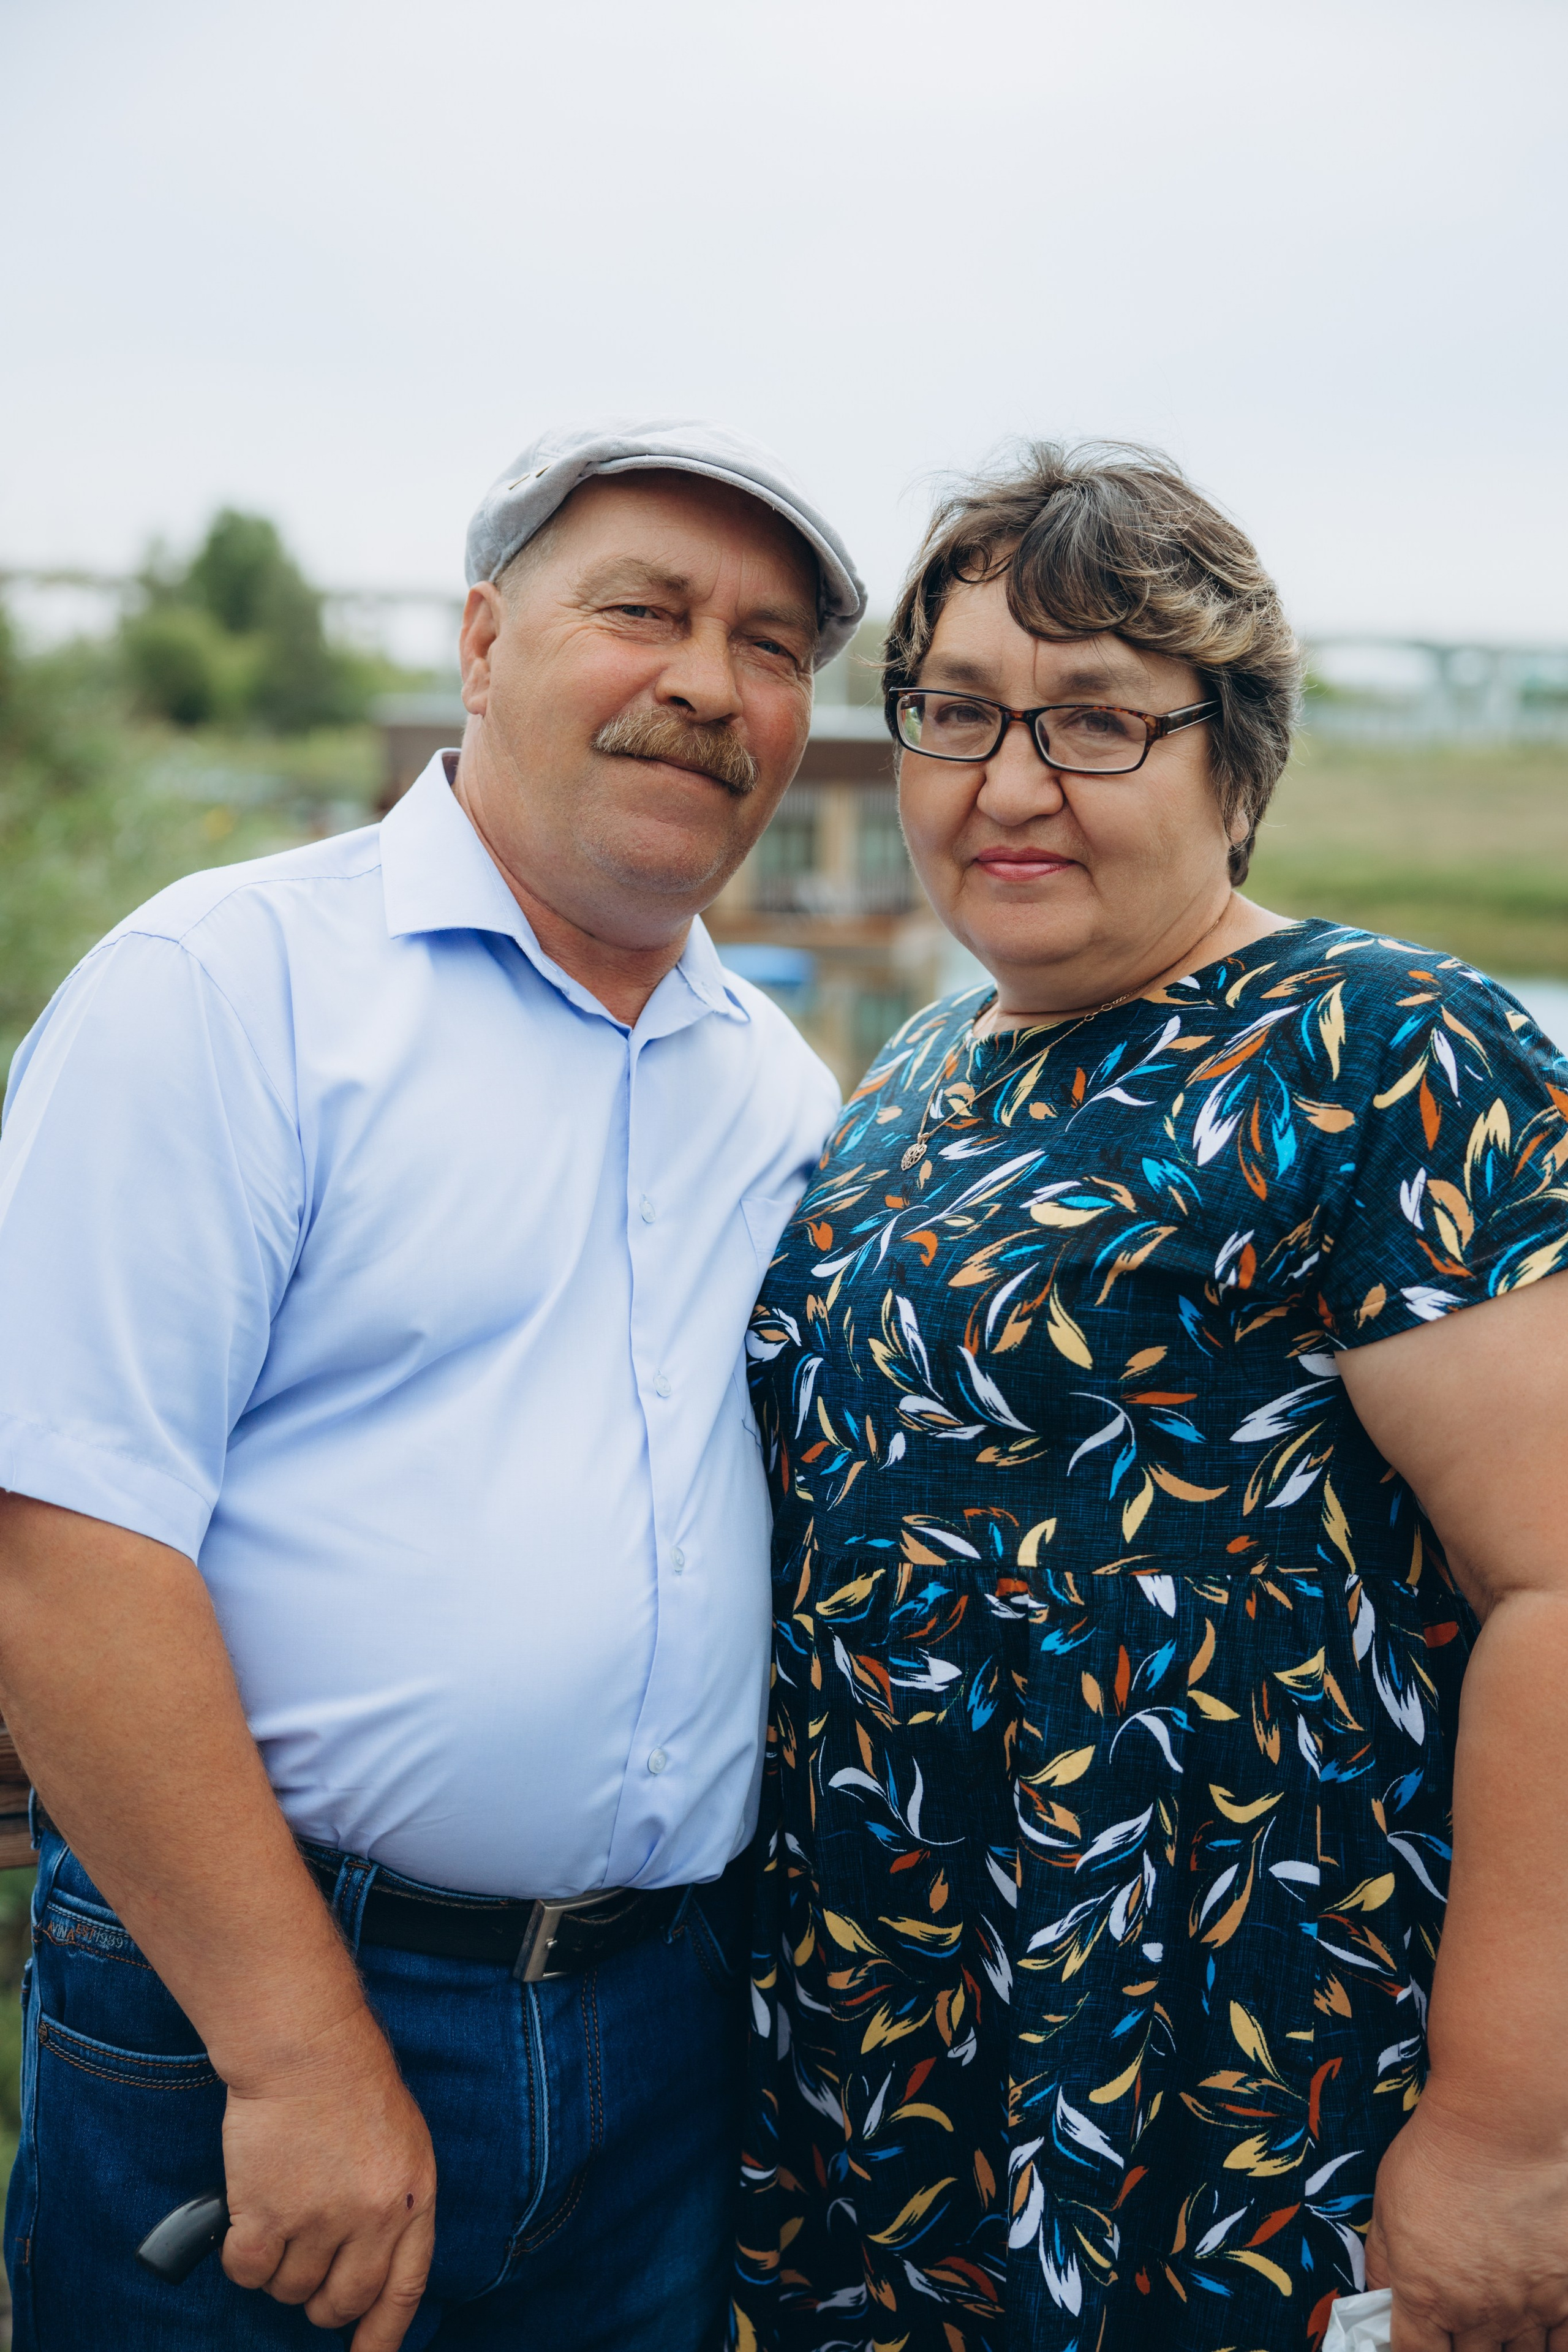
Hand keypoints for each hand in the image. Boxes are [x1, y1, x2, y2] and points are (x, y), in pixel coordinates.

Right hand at [219, 2009, 435, 2349]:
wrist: (306, 2045)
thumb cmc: (350, 2082)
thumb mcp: (401, 2141)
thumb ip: (392, 2203)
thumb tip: (371, 2261)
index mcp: (412, 2197)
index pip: (403, 2289)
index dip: (382, 2336)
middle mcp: (372, 2217)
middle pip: (342, 2301)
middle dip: (320, 2301)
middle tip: (307, 2270)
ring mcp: (320, 2218)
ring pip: (290, 2290)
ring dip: (280, 2268)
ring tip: (280, 2215)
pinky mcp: (268, 2214)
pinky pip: (248, 2272)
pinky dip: (242, 2258)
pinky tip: (248, 2219)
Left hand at [1367, 2091, 1567, 2350]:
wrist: (1503, 2125)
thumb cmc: (1439, 2155)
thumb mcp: (1388, 2205)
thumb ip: (1384, 2261)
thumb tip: (1377, 2297)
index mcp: (1426, 2296)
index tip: (1418, 2344)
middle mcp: (1477, 2313)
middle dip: (1461, 2349)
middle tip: (1459, 2328)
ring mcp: (1527, 2307)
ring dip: (1505, 2347)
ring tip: (1495, 2325)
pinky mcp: (1566, 2291)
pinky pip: (1563, 2346)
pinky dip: (1550, 2346)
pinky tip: (1539, 2337)